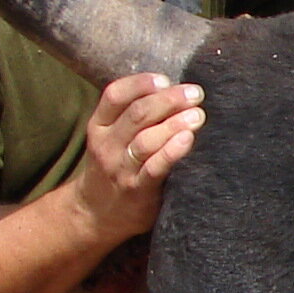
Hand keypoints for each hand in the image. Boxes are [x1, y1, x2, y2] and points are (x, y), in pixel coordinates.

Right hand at [77, 72, 204, 237]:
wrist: (95, 214)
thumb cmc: (115, 165)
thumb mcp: (112, 136)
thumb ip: (134, 114)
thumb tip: (177, 88)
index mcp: (100, 125)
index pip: (115, 95)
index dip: (141, 83)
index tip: (166, 79)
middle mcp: (107, 145)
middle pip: (137, 115)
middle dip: (168, 100)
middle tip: (195, 93)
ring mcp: (121, 168)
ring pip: (145, 140)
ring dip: (174, 124)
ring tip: (197, 114)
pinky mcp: (137, 190)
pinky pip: (154, 169)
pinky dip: (171, 152)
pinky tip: (188, 139)